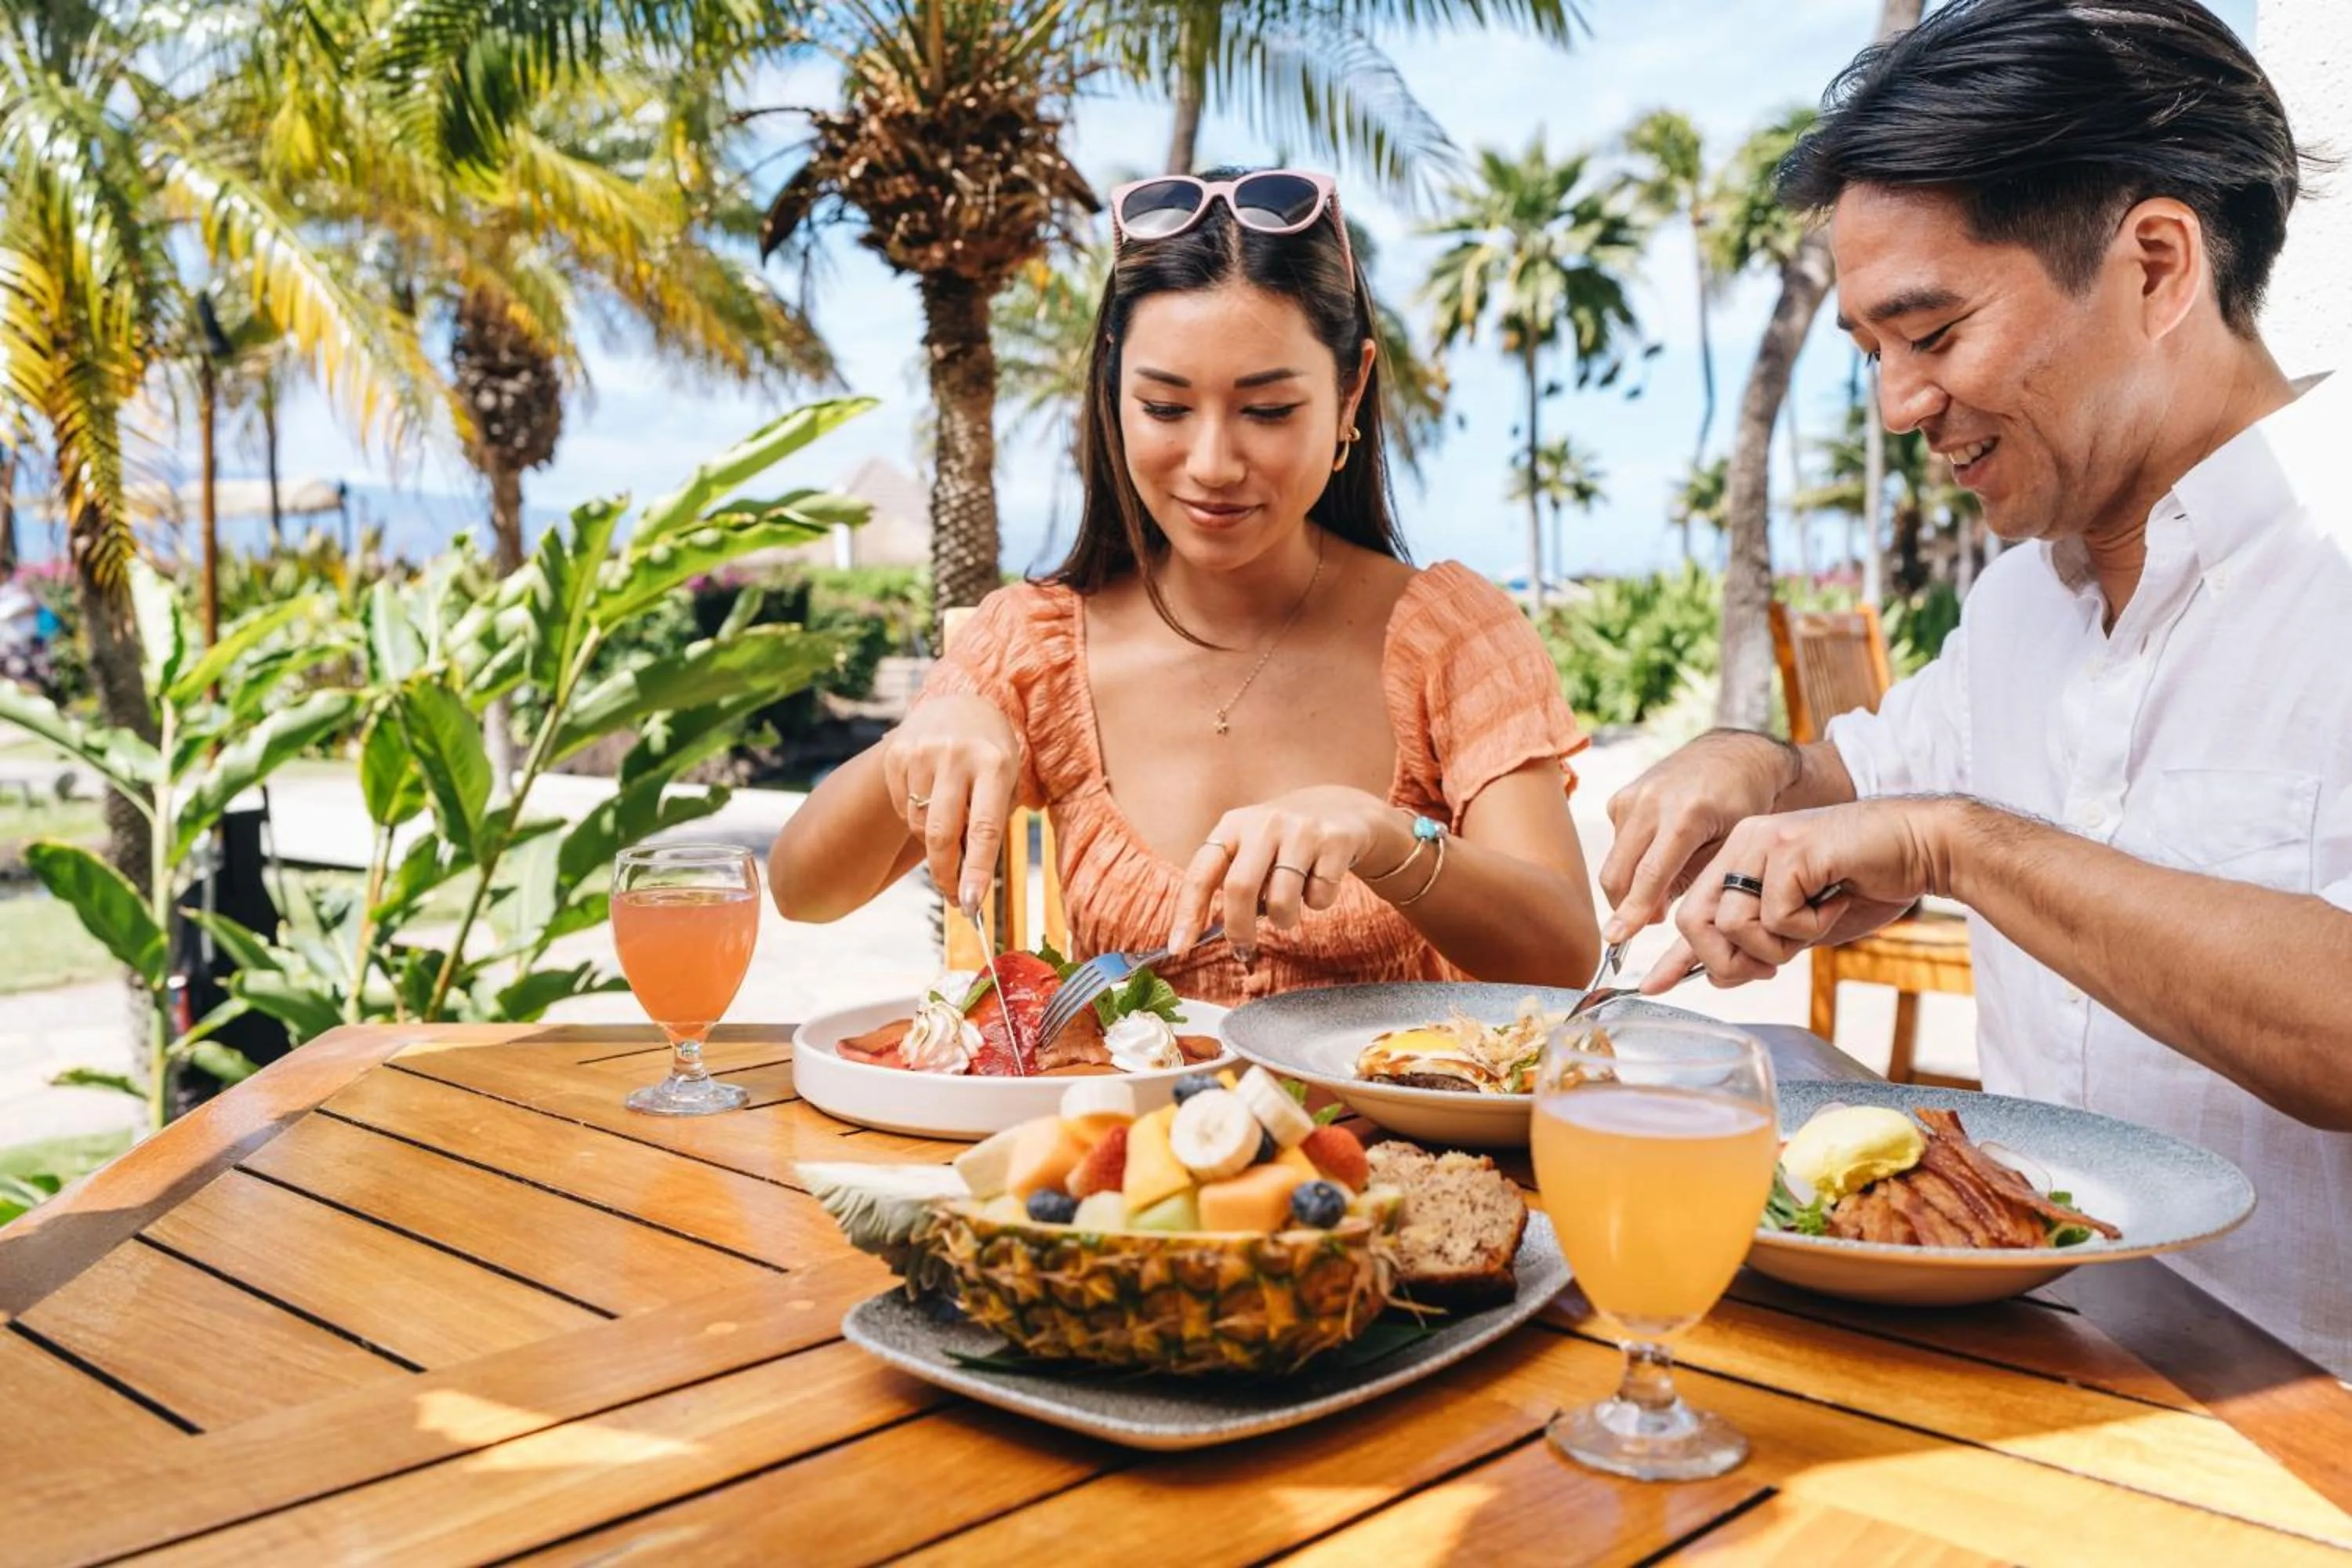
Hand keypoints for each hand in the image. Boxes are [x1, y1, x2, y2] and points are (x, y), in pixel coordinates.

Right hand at [879, 695, 1022, 913]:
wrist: (959, 706)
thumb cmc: (991, 757)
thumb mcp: (1006, 782)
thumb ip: (989, 825)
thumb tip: (965, 882)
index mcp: (995, 763)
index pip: (985, 829)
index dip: (977, 871)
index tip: (972, 905)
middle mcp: (957, 755)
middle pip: (942, 833)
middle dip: (946, 874)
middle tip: (955, 897)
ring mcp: (922, 752)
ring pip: (920, 825)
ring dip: (934, 842)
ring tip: (951, 825)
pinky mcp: (896, 754)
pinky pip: (902, 809)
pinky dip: (916, 818)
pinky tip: (931, 799)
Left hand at [1168, 786, 1404, 961]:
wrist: (1344, 810)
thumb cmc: (1285, 842)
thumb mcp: (1251, 847)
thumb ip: (1228, 881)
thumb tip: (1198, 935)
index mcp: (1233, 825)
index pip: (1201, 873)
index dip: (1188, 914)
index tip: (1179, 948)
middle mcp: (1264, 822)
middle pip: (1239, 889)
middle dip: (1239, 929)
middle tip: (1243, 950)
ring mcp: (1301, 829)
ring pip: (1281, 901)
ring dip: (1284, 920)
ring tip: (1290, 905)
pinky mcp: (1334, 840)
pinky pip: (1319, 897)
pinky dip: (1318, 902)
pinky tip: (1320, 880)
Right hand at [1600, 729, 1798, 944]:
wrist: (1732, 755)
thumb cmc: (1742, 804)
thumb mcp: (1730, 847)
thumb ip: (1692, 881)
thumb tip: (1650, 916)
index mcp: (1687, 815)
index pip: (1650, 874)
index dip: (1632, 910)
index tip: (1616, 938)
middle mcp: (1652, 802)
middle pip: (1619, 871)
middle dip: (1624, 906)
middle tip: (1649, 922)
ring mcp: (1632, 796)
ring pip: (1615, 860)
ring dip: (1631, 884)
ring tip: (1664, 887)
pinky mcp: (1621, 797)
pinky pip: (1617, 843)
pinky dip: (1633, 859)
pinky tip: (1660, 852)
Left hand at [1640, 796, 1957, 990]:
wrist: (1921, 848)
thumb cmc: (1867, 884)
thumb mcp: (1801, 926)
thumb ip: (1759, 944)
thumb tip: (1713, 977)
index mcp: (1738, 858)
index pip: (1691, 913)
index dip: (1673, 956)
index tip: (1651, 987)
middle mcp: (1741, 844)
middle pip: (1694, 922)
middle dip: (1728, 961)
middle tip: (1775, 964)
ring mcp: (1761, 841)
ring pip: (1730, 924)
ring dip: (1776, 944)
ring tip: (1815, 922)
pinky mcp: (1787, 847)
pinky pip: (1774, 915)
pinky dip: (1808, 926)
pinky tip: (1834, 901)